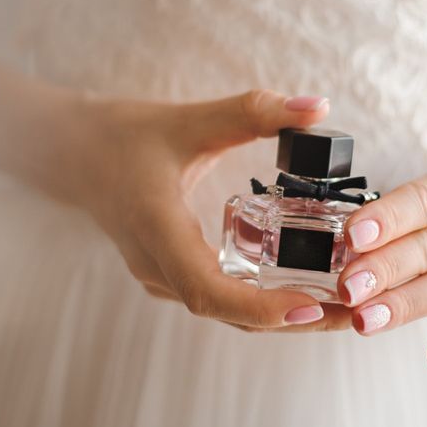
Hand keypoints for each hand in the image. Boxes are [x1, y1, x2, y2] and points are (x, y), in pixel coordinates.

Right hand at [60, 89, 352, 331]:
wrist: (72, 153)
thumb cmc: (126, 135)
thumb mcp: (190, 118)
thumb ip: (253, 111)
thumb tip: (317, 107)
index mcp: (157, 229)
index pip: (208, 291)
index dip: (261, 308)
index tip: (311, 307)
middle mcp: (156, 265)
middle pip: (227, 313)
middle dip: (291, 319)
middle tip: (354, 312)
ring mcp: (160, 276)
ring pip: (224, 313)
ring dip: (280, 315)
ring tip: (341, 306)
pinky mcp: (168, 274)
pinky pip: (218, 300)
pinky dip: (261, 302)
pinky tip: (303, 288)